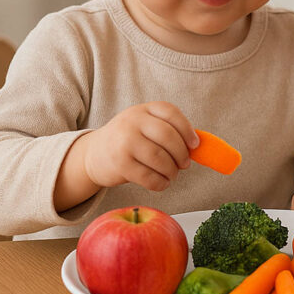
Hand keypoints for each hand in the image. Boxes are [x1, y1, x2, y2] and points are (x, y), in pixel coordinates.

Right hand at [82, 101, 198, 191]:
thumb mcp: (144, 127)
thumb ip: (168, 131)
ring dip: (172, 171)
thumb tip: (200, 147)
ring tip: (172, 174)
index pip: (171, 113)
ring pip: (160, 158)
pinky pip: (149, 176)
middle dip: (182, 154)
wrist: (93, 154)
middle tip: (185, 164)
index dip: (187, 130)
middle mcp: (132, 122)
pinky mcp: (120, 163)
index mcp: (143, 109)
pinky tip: (162, 183)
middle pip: (168, 136)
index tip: (195, 145)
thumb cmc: (128, 141)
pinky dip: (161, 183)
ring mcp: (125, 142)